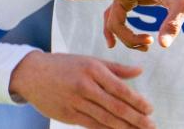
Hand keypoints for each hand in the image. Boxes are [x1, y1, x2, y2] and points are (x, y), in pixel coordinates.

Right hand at [9, 51, 154, 128]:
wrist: (32, 73)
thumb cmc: (66, 65)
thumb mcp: (91, 61)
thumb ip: (116, 68)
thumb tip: (140, 71)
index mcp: (94, 70)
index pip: (120, 89)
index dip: (137, 101)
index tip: (150, 109)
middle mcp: (85, 87)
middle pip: (115, 106)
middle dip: (135, 118)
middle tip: (151, 125)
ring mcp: (74, 102)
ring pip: (104, 119)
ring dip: (123, 127)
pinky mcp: (66, 115)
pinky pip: (90, 124)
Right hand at [57, 0, 183, 49]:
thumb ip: (173, 23)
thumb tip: (163, 46)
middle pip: (112, 18)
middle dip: (126, 36)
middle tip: (148, 46)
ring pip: (115, 20)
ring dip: (126, 35)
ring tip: (146, 45)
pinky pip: (121, 17)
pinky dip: (126, 31)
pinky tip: (139, 42)